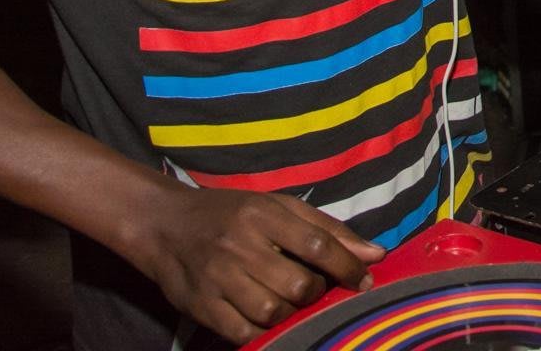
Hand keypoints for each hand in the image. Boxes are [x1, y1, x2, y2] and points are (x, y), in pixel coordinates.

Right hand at [129, 183, 383, 344]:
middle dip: (316, 293)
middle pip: (298, 284)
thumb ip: (328, 229)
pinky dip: (262, 331)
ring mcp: (217, 277)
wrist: (164, 224)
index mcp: (262, 214)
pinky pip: (243, 333)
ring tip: (288, 302)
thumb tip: (377, 255)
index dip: (348, 267)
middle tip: (314, 289)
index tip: (364, 281)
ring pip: (272, 312)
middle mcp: (239, 245)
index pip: (318, 244)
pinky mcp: (200, 306)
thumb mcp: (278, 207)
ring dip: (290, 313)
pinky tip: (264, 317)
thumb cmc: (232, 214)